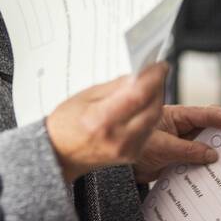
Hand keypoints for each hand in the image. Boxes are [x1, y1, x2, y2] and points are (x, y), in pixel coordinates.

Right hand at [44, 63, 167, 181]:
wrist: (60, 153)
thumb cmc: (66, 125)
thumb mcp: (85, 96)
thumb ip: (115, 86)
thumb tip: (138, 74)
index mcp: (101, 120)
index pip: (138, 95)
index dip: (153, 78)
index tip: (159, 66)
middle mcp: (117, 138)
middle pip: (152, 107)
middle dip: (158, 86)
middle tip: (157, 72)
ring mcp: (127, 149)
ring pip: (154, 119)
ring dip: (157, 99)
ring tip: (151, 84)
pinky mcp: (132, 154)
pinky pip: (150, 130)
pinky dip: (151, 113)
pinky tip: (146, 103)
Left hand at [132, 105, 220, 182]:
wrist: (118, 168)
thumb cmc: (132, 148)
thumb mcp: (162, 147)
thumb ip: (188, 150)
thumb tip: (212, 154)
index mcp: (175, 116)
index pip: (205, 115)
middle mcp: (179, 128)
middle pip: (208, 128)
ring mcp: (180, 143)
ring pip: (205, 146)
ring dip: (218, 152)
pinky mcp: (178, 159)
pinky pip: (197, 161)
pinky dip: (207, 166)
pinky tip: (218, 173)